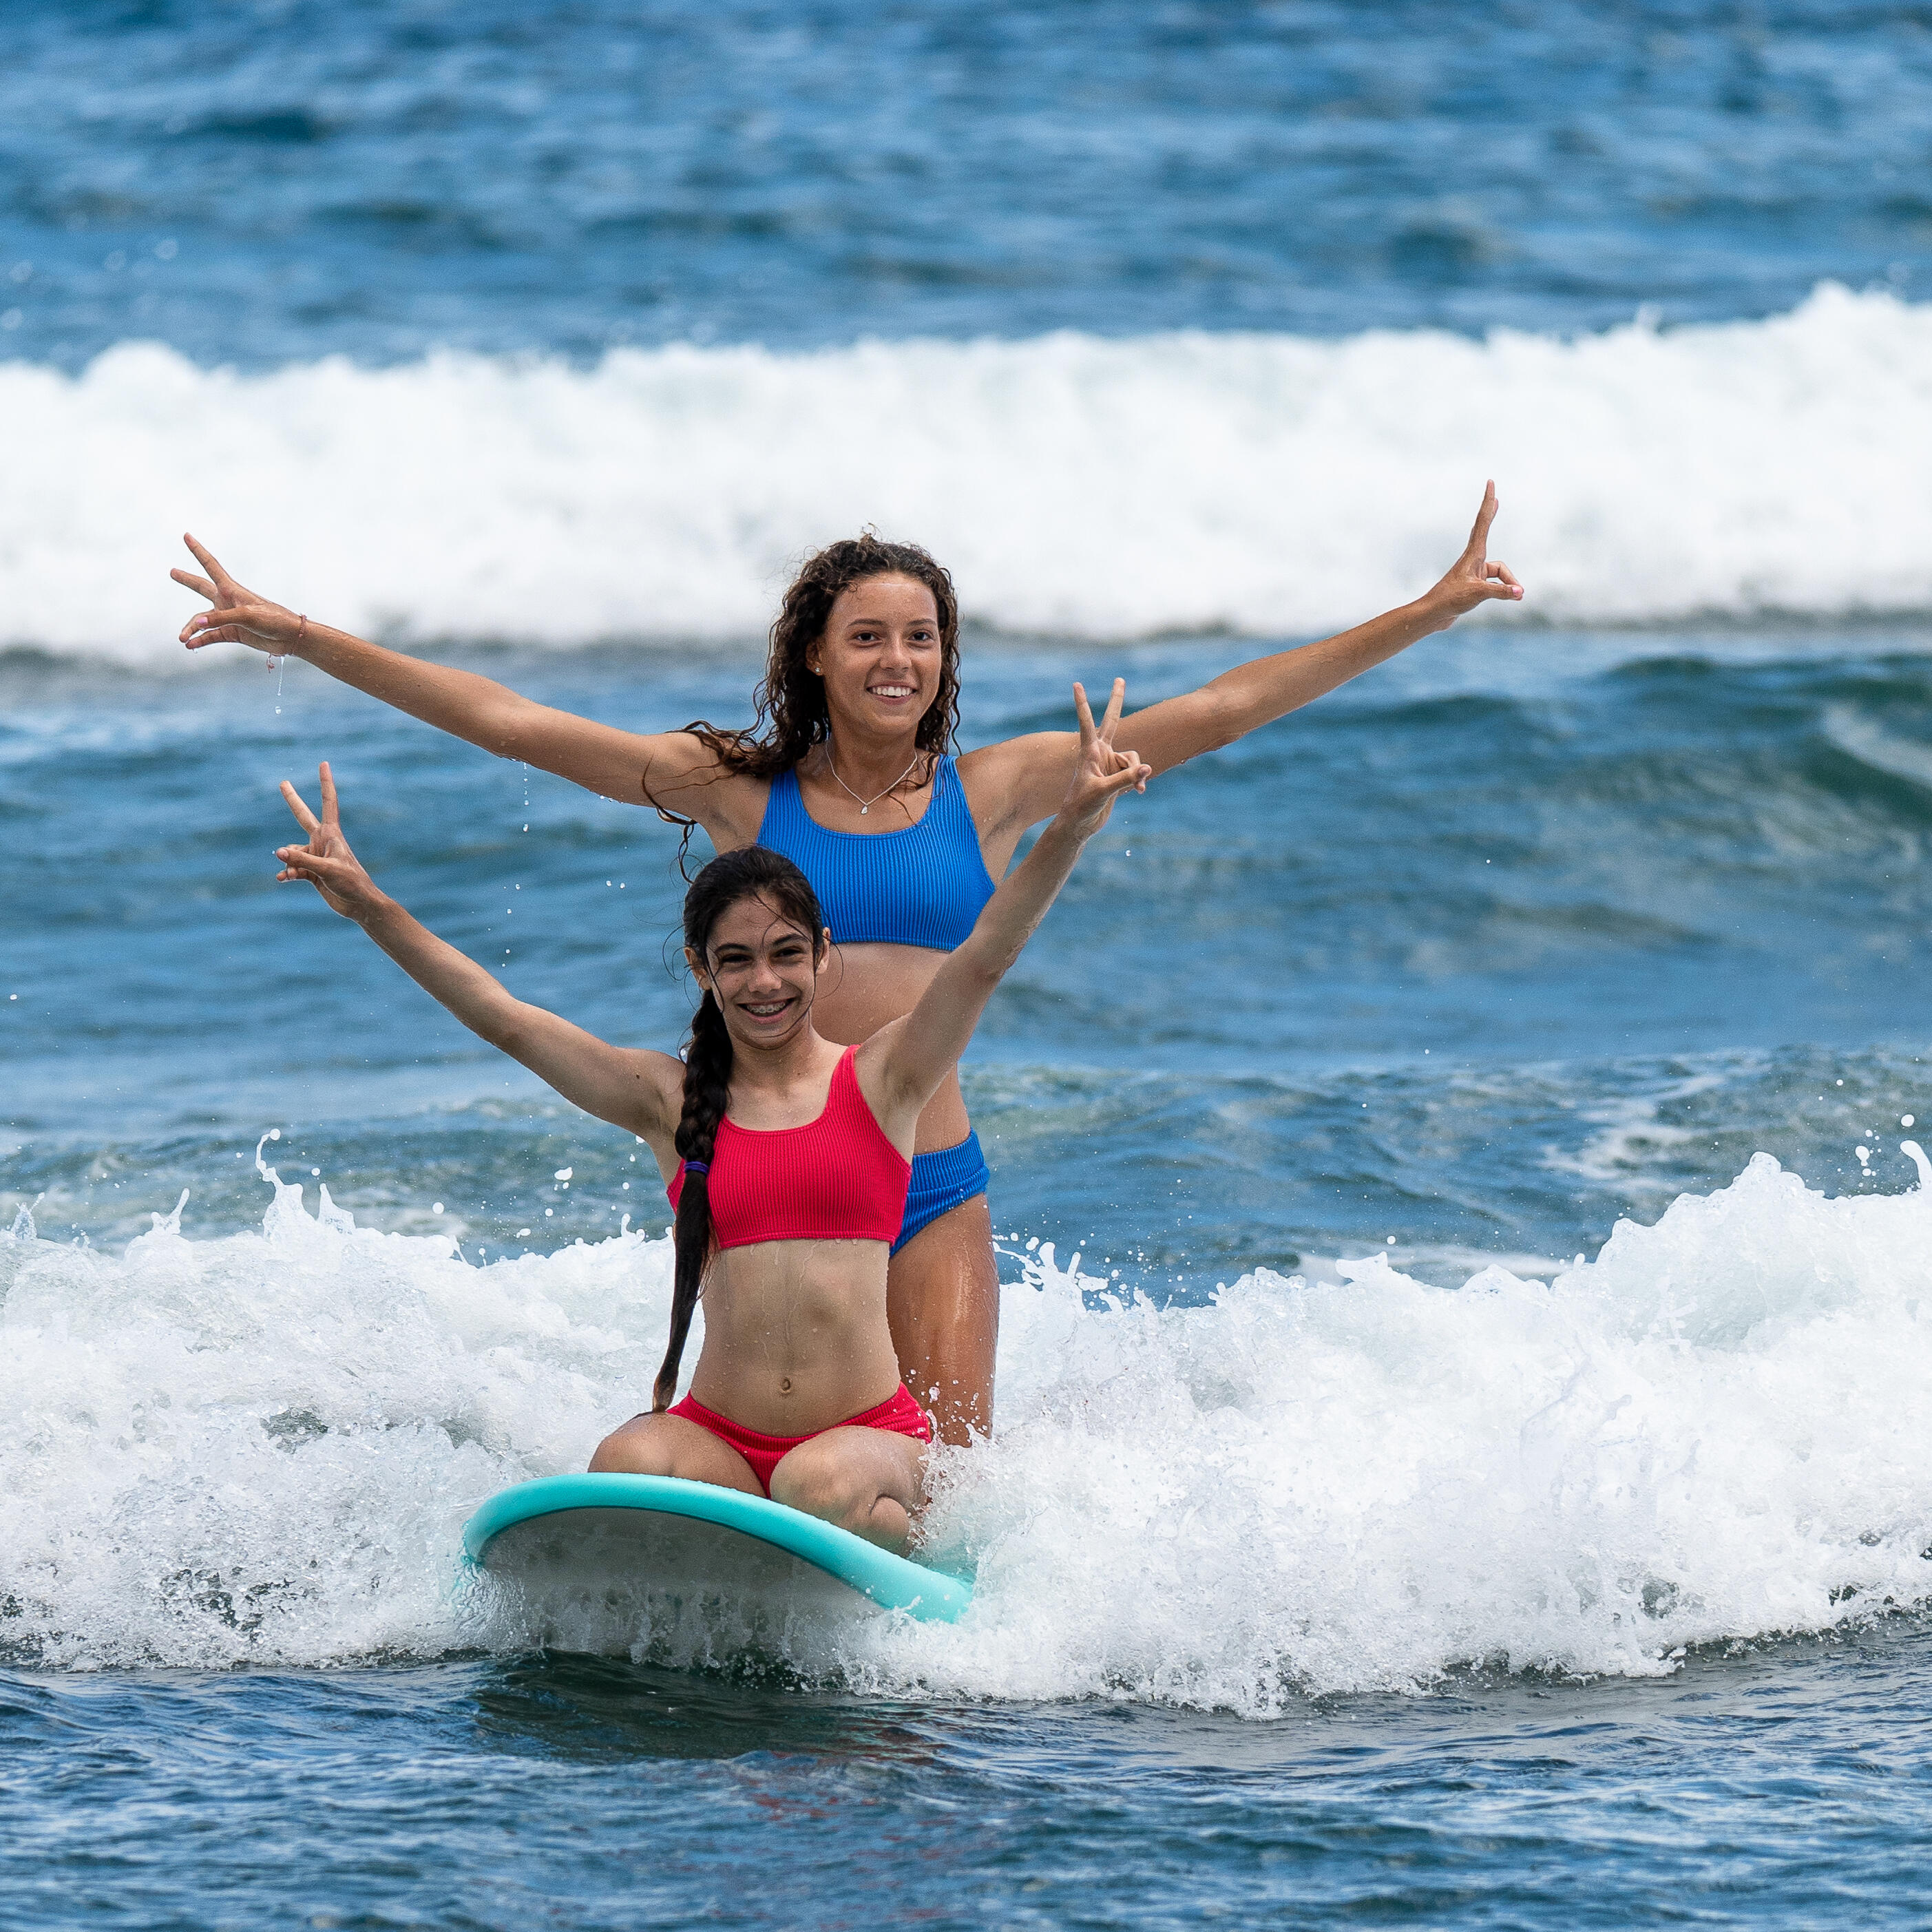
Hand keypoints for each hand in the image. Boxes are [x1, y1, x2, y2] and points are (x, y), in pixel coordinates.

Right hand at [173, 534, 305, 652]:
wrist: (289, 637)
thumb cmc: (272, 619)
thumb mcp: (246, 616)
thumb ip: (220, 618)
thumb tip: (197, 624)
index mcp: (231, 589)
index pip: (210, 565)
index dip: (197, 551)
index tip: (186, 536)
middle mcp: (227, 601)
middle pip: (201, 587)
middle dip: (186, 580)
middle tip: (172, 572)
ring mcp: (228, 618)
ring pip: (202, 620)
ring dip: (191, 628)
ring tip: (182, 638)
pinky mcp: (232, 633)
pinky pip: (211, 636)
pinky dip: (200, 641)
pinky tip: (190, 645)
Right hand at [274, 763, 383, 919]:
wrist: (359, 904)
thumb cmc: (351, 883)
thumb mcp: (327, 870)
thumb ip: (302, 861)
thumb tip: (278, 852)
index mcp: (331, 834)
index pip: (328, 801)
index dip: (325, 782)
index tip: (324, 763)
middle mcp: (322, 841)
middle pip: (302, 815)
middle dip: (292, 800)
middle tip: (282, 783)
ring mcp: (316, 856)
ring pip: (291, 852)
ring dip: (289, 862)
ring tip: (292, 874)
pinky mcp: (312, 871)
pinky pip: (292, 868)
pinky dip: (287, 873)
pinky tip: (284, 879)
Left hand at [1058, 679, 1151, 836]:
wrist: (1081, 824)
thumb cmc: (1083, 807)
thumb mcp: (1103, 792)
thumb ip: (1125, 779)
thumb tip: (1146, 768)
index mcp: (1089, 751)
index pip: (1087, 722)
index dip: (1082, 703)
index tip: (1076, 684)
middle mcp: (1100, 752)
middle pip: (1112, 720)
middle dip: (1117, 700)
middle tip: (1120, 678)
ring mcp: (1110, 762)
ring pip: (1133, 758)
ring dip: (1136, 772)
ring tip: (1137, 789)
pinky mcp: (1117, 774)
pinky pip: (1135, 771)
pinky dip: (1138, 780)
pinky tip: (1139, 791)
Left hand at [1419, 482, 1523, 625]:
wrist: (1433, 615)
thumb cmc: (1450, 601)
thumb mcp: (1478, 594)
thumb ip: (1502, 592)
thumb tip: (1521, 592)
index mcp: (1473, 555)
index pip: (1483, 523)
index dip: (1488, 503)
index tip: (1490, 484)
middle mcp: (1473, 560)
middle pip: (1485, 532)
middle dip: (1491, 517)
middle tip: (1495, 499)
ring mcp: (1473, 572)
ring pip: (1499, 571)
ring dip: (1509, 583)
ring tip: (1517, 595)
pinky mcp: (1473, 584)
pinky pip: (1495, 583)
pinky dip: (1503, 590)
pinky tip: (1510, 597)